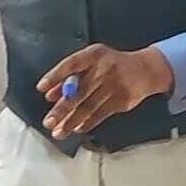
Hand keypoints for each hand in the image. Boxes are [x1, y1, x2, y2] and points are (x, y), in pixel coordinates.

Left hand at [36, 44, 172, 139]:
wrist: (144, 69)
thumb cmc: (112, 64)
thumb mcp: (94, 61)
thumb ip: (73, 75)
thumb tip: (50, 94)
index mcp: (94, 54)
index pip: (71, 64)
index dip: (55, 76)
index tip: (41, 88)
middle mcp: (103, 68)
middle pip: (78, 91)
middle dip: (61, 108)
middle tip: (48, 121)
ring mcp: (113, 85)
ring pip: (88, 106)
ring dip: (71, 121)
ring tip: (58, 131)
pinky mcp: (121, 100)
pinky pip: (99, 114)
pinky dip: (86, 123)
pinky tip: (77, 129)